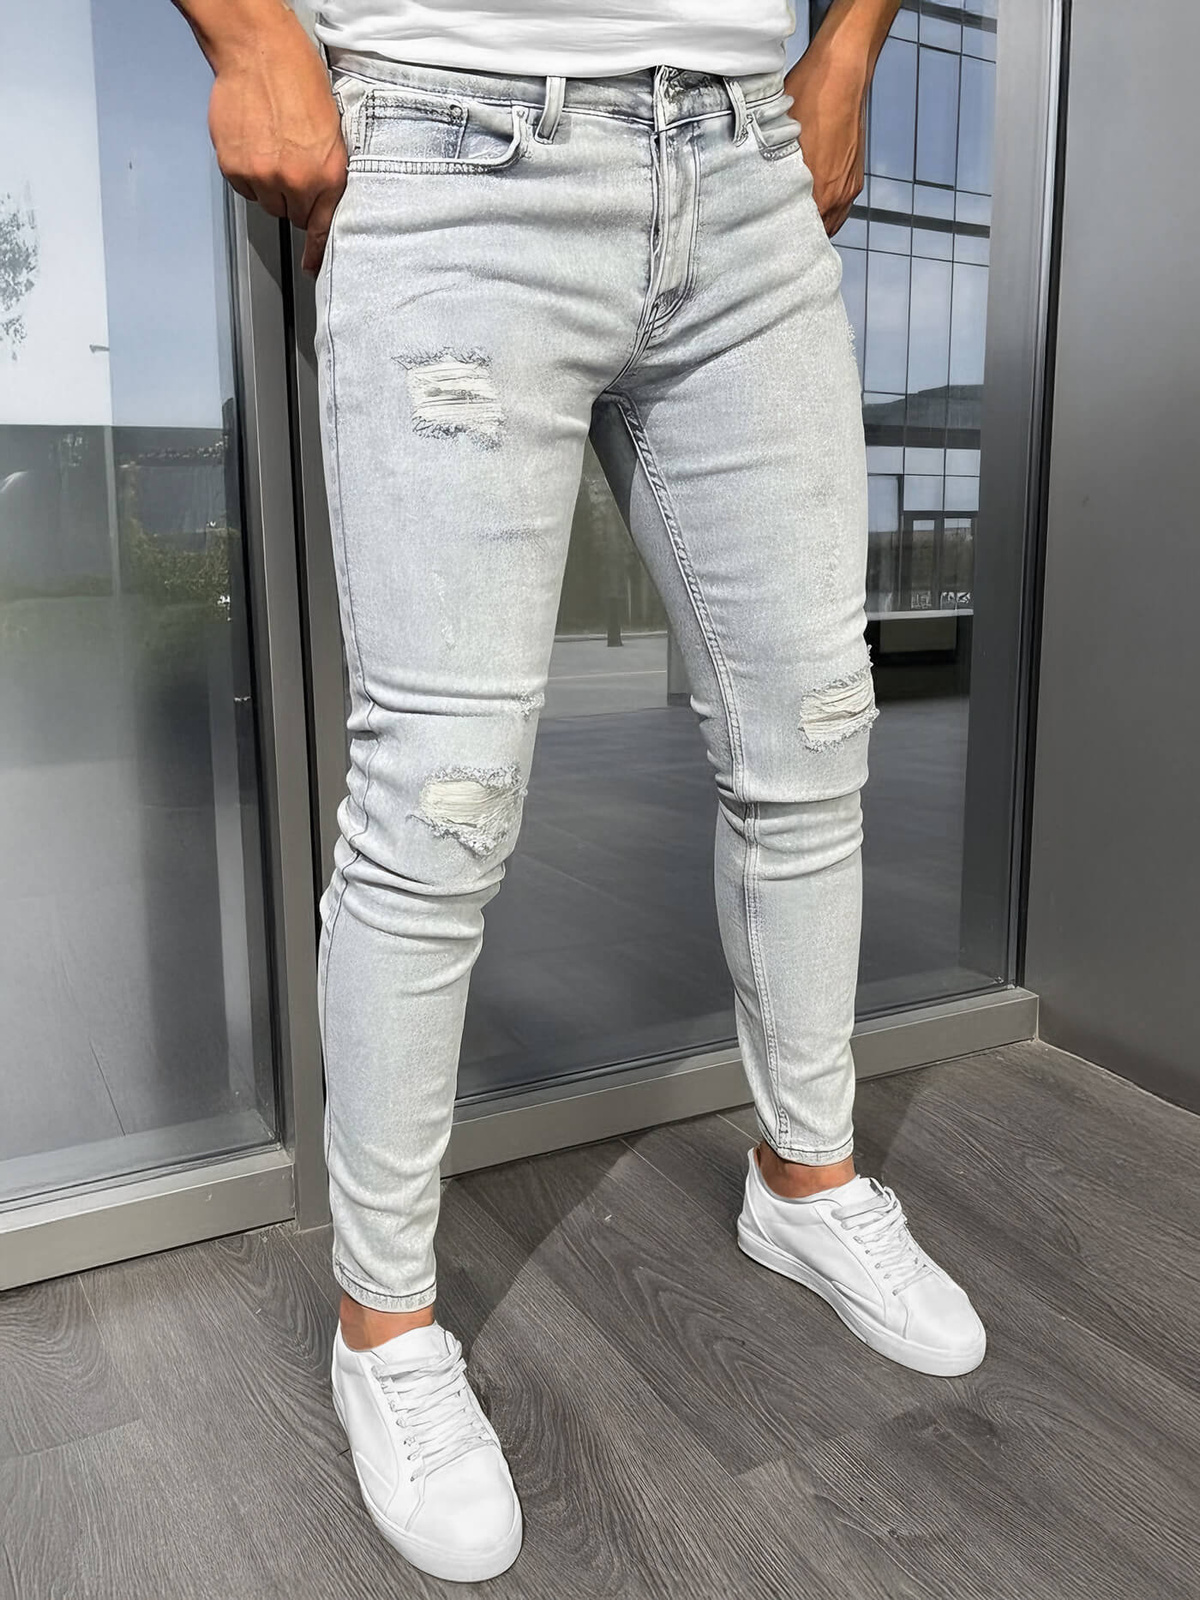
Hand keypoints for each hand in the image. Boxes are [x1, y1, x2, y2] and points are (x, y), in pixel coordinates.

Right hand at [206, 8, 346, 275]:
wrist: (257, 51)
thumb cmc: (298, 79)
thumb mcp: (332, 130)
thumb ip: (327, 171)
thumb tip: (319, 200)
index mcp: (327, 173)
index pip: (322, 226)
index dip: (316, 249)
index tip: (313, 266)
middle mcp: (296, 181)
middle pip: (292, 215)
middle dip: (293, 198)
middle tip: (289, 165)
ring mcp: (263, 177)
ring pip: (267, 202)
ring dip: (268, 184)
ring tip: (270, 147)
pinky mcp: (235, 168)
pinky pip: (244, 188)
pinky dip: (247, 172)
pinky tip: (252, 143)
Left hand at [783, 35, 870, 236]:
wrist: (843, 71)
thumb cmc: (809, 96)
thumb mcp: (775, 136)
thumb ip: (767, 171)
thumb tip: (750, 188)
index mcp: (817, 192)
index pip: (799, 236)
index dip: (782, 240)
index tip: (766, 239)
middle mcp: (837, 196)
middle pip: (816, 234)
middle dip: (797, 233)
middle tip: (776, 230)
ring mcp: (849, 187)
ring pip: (830, 221)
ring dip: (814, 222)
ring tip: (794, 217)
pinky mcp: (855, 176)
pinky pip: (840, 205)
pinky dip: (826, 207)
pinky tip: (811, 199)